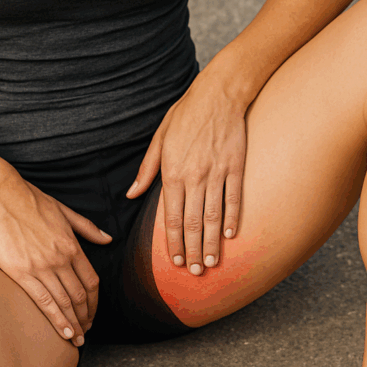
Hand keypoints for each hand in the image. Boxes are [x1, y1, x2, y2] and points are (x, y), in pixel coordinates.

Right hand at [0, 176, 111, 346]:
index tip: (93, 313)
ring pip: (64, 302)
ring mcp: (41, 267)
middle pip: (80, 296)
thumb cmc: (30, 200)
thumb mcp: (64, 211)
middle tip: (86, 331)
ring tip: (77, 339)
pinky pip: (43, 301)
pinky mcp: (21, 272)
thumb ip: (87, 228)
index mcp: (72, 245)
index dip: (94, 302)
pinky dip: (56, 319)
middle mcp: (60, 258)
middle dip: (85, 317)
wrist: (0, 196)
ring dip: (73, 324)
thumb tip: (108, 239)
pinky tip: (62, 332)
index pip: (91, 281)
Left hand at [126, 74, 247, 274]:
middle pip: (192, 222)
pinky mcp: (236, 166)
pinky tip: (230, 236)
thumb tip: (131, 193)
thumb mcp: (160, 138)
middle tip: (193, 272)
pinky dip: (232, 219)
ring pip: (213, 216)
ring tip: (211, 263)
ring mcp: (217, 172)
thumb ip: (147, 169)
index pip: (171, 216)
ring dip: (212, 242)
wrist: (218, 94)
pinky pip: (234, 198)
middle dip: (192, 250)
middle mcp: (194, 176)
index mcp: (172, 171)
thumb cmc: (186, 115)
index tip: (173, 261)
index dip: (172, 242)